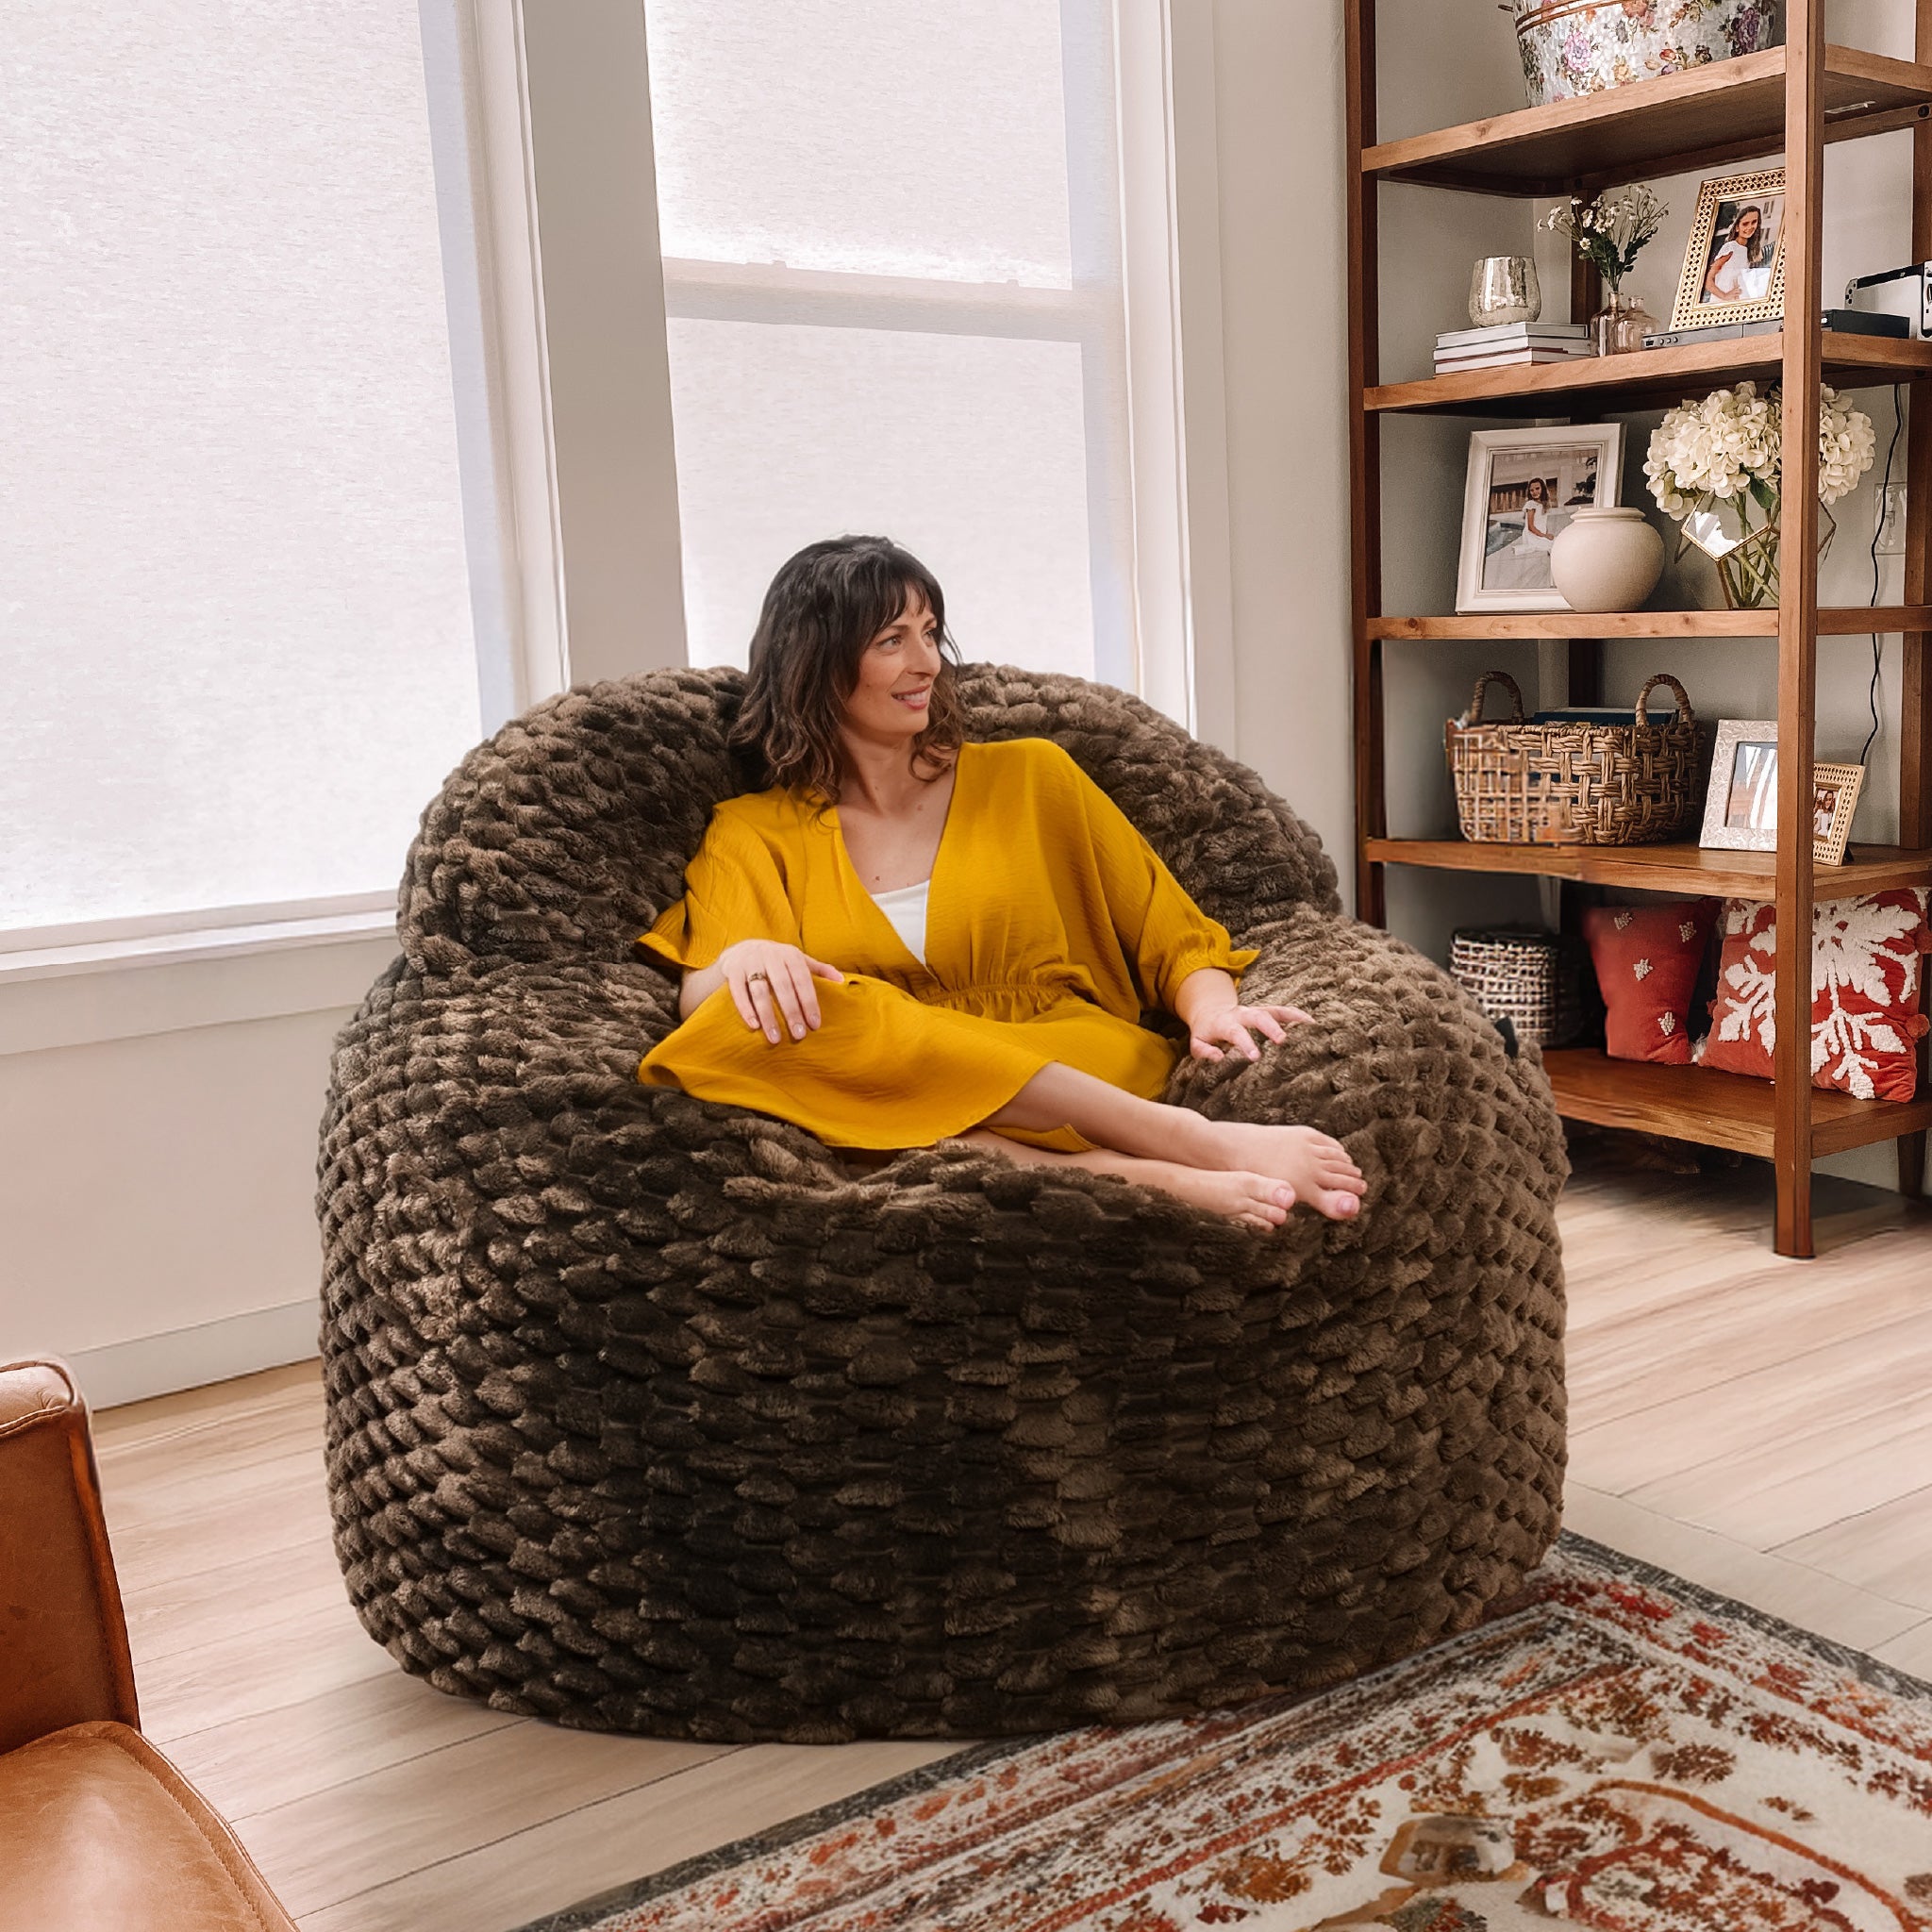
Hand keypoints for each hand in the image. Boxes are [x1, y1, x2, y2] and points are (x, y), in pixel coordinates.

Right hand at [718, 939, 844, 1043]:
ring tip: (775, 1038)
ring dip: (768, 1016)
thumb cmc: (777, 961)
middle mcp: (770, 955)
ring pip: (759, 991)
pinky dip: (746, 1009)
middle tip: (798, 1035)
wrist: (741, 949)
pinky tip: (754, 1026)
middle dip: (791, 1012)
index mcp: (790, 954)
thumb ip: (819, 969)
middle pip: (782, 986)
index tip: (814, 1024)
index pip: (803, 980)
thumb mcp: (797, 960)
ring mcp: (750, 962)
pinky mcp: (732, 970)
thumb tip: (842, 981)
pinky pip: (738, 992)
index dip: (809, 1002)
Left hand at [1187, 1001, 1310, 1063]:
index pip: (1235, 1032)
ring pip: (1275, 1011)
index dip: (1245, 1043)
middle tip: (1283, 1041)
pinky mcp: (1267, 1011)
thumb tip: (1219, 1058)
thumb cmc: (1205, 1033)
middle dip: (1271, 1028)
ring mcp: (1256, 1010)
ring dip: (1291, 1018)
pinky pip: (1283, 1011)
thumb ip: (1204, 1052)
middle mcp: (1242, 1014)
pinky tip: (1312, 1024)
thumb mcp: (1197, 1044)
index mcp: (1224, 1023)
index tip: (1255, 1057)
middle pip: (1259, 1017)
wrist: (1210, 1011)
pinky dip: (1298, 1016)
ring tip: (1309, 1027)